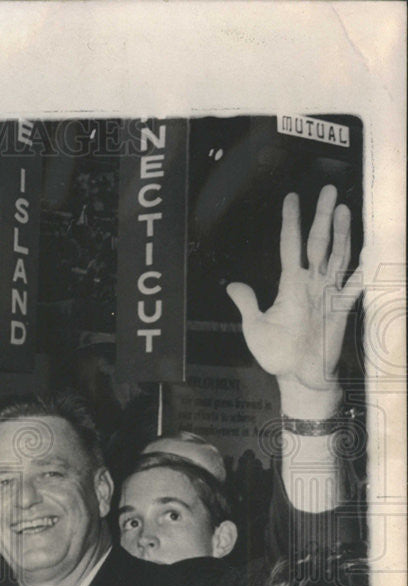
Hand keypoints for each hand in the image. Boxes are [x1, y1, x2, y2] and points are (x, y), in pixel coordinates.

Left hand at [227, 185, 361, 408]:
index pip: (290, 245)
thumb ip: (247, 303)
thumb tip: (232, 284)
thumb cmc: (277, 354)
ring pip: (337, 256)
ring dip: (341, 233)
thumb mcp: (254, 327)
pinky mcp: (342, 309)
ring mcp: (329, 294)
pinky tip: (371, 251)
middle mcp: (312, 284)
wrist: (298, 377)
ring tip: (341, 208)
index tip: (291, 198)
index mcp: (290, 285)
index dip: (291, 222)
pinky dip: (363, 270)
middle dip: (321, 217)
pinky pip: (355, 286)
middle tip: (326, 189)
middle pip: (318, 243)